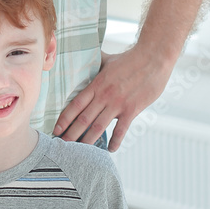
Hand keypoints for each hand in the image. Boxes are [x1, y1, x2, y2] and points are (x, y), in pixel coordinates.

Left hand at [53, 46, 172, 150]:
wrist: (153, 58)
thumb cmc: (129, 58)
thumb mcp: (107, 59)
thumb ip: (94, 63)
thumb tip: (84, 58)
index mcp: (96, 84)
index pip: (75, 104)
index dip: (64, 119)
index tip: (56, 129)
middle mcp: (104, 95)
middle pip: (83, 119)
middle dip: (71, 133)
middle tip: (62, 145)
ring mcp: (118, 103)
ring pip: (99, 126)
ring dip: (88, 140)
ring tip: (80, 151)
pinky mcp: (132, 109)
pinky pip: (122, 129)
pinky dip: (116, 141)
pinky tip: (110, 149)